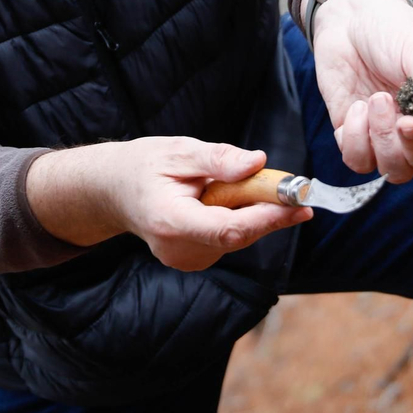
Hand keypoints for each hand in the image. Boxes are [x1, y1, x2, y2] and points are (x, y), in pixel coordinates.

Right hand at [27, 137, 310, 271]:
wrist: (114, 191)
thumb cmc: (144, 166)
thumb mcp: (178, 151)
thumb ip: (218, 159)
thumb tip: (258, 162)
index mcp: (170, 221)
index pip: (228, 228)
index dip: (266, 217)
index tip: (299, 203)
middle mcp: (178, 249)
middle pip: (239, 235)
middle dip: (269, 210)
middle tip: (291, 186)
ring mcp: (185, 260)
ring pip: (238, 237)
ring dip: (252, 212)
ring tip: (231, 184)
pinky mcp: (193, 261)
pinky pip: (229, 240)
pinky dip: (238, 219)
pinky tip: (223, 200)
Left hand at [307, 0, 412, 182]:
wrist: (348, 16)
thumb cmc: (390, 27)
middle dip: (410, 146)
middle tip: (402, 119)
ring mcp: (382, 131)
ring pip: (390, 168)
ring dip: (381, 141)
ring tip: (374, 100)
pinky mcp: (352, 131)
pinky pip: (356, 159)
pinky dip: (355, 139)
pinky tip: (356, 107)